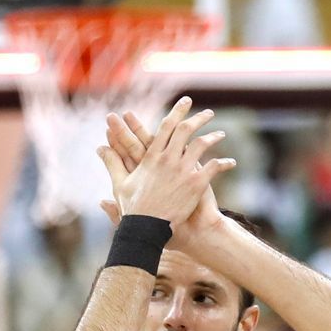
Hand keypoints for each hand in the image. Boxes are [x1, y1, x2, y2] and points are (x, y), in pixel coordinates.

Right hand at [96, 100, 234, 226]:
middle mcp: (168, 159)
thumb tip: (99, 148)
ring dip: (213, 137)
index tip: (186, 102)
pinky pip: (213, 168)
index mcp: (152, 156)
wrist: (146, 228)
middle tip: (208, 112)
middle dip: (199, 118)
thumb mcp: (120, 183)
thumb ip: (112, 162)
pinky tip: (231, 163)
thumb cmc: (133, 208)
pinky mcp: (195, 185)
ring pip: (201, 145)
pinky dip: (223, 164)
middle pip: (186, 130)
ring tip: (221, 134)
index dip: (177, 111)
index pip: (166, 126)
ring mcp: (183, 171)